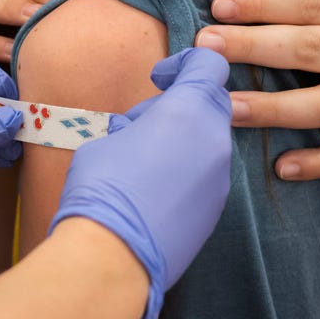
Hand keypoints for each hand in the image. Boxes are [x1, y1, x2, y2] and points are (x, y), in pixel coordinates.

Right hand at [51, 48, 231, 318]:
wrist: (112, 256)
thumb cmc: (100, 188)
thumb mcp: (107, 138)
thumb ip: (137, 125)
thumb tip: (139, 133)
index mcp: (187, 112)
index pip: (208, 65)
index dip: (183, 62)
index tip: (158, 77)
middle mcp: (213, 142)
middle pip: (209, 103)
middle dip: (177, 104)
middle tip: (137, 124)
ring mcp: (219, 179)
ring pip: (206, 140)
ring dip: (178, 139)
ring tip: (136, 161)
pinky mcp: (214, 210)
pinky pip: (204, 174)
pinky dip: (182, 171)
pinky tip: (147, 190)